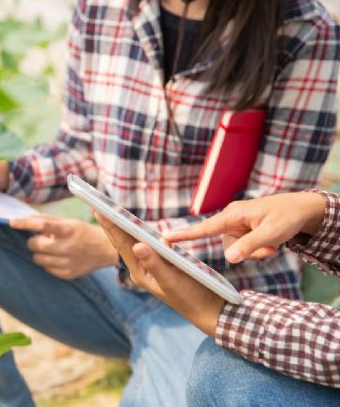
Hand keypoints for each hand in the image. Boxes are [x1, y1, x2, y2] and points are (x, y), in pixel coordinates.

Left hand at [9, 215, 118, 278]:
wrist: (106, 250)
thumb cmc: (84, 232)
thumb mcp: (69, 222)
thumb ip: (48, 220)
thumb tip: (27, 218)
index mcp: (68, 230)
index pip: (42, 225)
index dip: (25, 223)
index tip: (12, 222)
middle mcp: (68, 247)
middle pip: (36, 245)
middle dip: (33, 241)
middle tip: (40, 239)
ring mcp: (68, 262)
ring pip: (38, 259)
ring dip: (39, 252)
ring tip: (51, 248)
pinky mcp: (67, 274)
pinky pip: (46, 269)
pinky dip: (48, 262)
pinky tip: (58, 257)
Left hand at [95, 213, 223, 336]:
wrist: (208, 310)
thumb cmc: (190, 297)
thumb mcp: (171, 280)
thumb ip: (154, 263)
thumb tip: (137, 245)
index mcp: (139, 272)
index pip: (122, 245)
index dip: (110, 226)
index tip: (98, 209)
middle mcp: (142, 268)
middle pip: (124, 242)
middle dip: (112, 224)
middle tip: (98, 205)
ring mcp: (152, 266)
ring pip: (135, 242)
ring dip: (124, 227)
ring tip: (111, 211)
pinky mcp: (163, 263)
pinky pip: (148, 244)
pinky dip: (142, 233)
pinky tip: (137, 225)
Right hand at [166, 192, 325, 262]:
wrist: (304, 209)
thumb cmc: (287, 217)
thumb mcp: (271, 234)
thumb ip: (249, 246)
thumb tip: (229, 259)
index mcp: (233, 215)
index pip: (203, 228)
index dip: (183, 235)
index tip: (164, 239)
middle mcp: (231, 219)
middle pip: (228, 246)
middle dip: (249, 252)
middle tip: (271, 249)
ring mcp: (237, 225)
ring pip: (237, 249)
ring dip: (256, 252)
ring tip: (274, 244)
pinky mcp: (243, 230)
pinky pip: (244, 246)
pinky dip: (258, 249)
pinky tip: (272, 243)